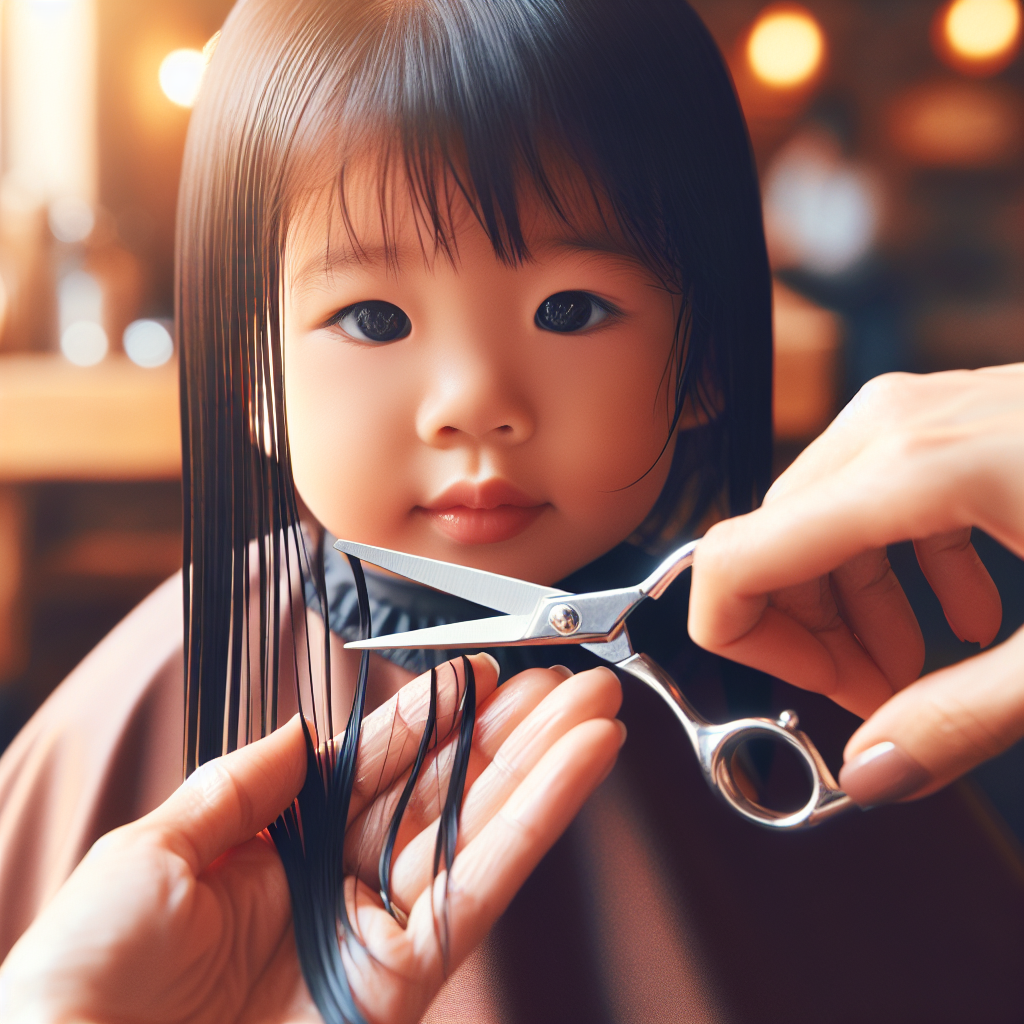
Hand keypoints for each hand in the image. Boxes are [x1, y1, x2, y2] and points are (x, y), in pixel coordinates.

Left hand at [0, 655, 623, 1023]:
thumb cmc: (85, 977)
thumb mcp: (154, 850)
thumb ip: (242, 783)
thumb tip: (301, 728)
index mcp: (278, 847)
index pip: (375, 765)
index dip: (430, 717)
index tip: (480, 673)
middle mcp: (336, 885)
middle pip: (443, 793)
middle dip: (510, 735)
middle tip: (570, 680)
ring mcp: (375, 933)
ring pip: (478, 831)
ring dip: (545, 767)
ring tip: (598, 709)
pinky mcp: (403, 983)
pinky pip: (480, 888)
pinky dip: (536, 825)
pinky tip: (578, 769)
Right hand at [688, 365, 1023, 806]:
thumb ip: (962, 717)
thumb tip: (868, 772)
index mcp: (906, 472)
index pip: (736, 555)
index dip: (740, 640)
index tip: (807, 695)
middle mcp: (890, 426)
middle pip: (773, 541)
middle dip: (806, 634)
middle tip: (876, 699)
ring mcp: (916, 411)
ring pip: (815, 518)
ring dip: (848, 604)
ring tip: (917, 664)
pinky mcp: (946, 419)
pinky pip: (869, 496)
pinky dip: (893, 565)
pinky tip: (964, 610)